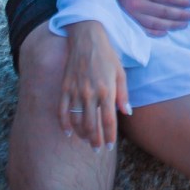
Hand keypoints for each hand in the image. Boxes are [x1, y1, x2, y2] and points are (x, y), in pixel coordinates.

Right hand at [59, 21, 131, 149]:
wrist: (86, 40)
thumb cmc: (107, 56)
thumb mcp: (121, 73)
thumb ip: (123, 95)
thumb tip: (127, 113)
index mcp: (107, 90)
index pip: (109, 120)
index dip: (110, 136)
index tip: (110, 147)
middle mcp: (90, 93)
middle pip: (92, 125)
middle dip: (95, 140)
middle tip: (98, 149)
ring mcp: (75, 92)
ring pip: (77, 121)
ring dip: (82, 134)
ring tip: (87, 142)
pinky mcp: (64, 88)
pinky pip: (62, 111)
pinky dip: (64, 124)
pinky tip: (67, 133)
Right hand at [116, 0, 189, 36]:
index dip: (180, 1)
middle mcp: (138, 3)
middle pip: (163, 12)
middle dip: (180, 15)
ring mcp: (132, 15)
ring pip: (155, 23)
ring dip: (172, 25)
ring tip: (184, 25)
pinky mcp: (129, 22)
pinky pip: (144, 30)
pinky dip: (156, 33)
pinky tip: (166, 32)